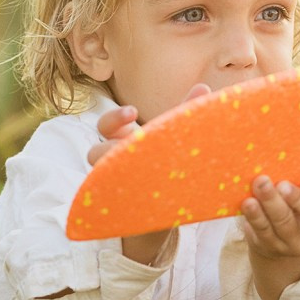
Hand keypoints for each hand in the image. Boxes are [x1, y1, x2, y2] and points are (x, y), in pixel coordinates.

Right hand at [88, 83, 210, 265]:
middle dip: (110, 149)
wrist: (175, 211)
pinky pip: (112, 206)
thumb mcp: (176, 140)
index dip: (114, 119)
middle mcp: (114, 163)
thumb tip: (202, 87)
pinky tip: (145, 200)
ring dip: (113, 175)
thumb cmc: (172, 167)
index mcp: (124, 142)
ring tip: (136, 175)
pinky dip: (124, 202)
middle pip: (96, 153)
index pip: (106, 126)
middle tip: (131, 147)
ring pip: (100, 179)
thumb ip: (185, 114)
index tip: (133, 113)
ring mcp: (115, 186)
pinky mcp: (121, 210)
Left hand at [240, 175, 299, 258]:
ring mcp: (295, 241)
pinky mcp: (271, 246)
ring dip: (271, 202)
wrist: (279, 242)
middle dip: (298, 198)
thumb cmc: (295, 204)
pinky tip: (248, 202)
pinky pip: (263, 231)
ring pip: (284, 222)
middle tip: (282, 184)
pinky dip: (255, 215)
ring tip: (260, 183)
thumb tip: (287, 151)